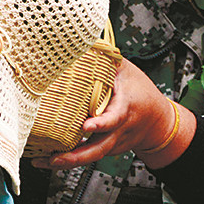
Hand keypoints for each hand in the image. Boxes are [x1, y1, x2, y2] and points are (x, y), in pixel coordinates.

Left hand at [31, 58, 195, 170]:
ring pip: (91, 156)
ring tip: (43, 162)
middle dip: (76, 156)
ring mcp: (113, 143)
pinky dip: (68, 160)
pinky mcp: (106, 149)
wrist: (160, 122)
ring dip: (67, 162)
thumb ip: (104, 61)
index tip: (86, 126)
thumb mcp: (126, 71)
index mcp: (126, 108)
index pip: (114, 118)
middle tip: (55, 157)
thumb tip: (78, 42)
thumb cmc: (141, 92)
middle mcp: (119, 130)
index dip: (101, 123)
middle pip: (99, 148)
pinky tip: (48, 160)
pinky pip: (88, 156)